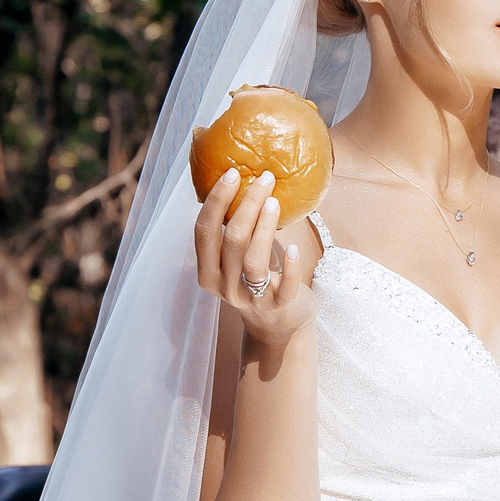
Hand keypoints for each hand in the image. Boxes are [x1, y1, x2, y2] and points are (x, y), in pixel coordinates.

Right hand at [193, 169, 315, 349]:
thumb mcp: (236, 261)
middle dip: (247, 204)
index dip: (216, 201)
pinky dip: (290, 266)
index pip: (204, 232)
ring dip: (264, 227)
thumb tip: (244, 181)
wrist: (279, 327)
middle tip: (264, 178)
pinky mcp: (279, 306)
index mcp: (208, 272)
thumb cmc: (257, 282)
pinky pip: (285, 285)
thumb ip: (233, 233)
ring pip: (253, 259)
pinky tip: (295, 248)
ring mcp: (252, 299)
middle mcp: (225, 287)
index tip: (232, 174)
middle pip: (231, 240)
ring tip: (275, 201)